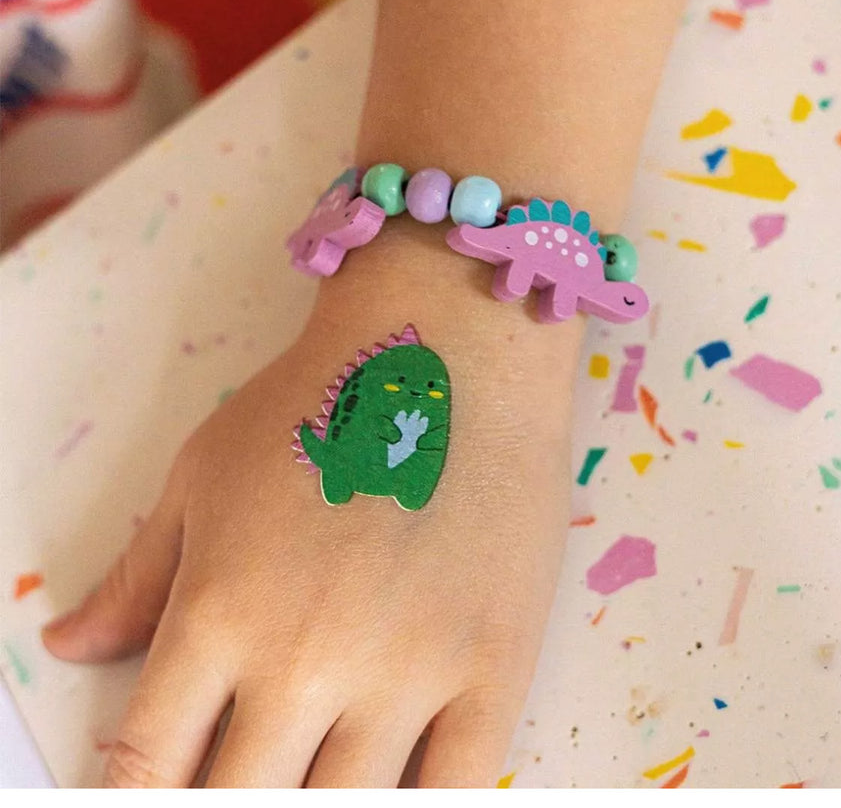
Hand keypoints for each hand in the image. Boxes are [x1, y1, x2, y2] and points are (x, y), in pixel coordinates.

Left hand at [41, 271, 580, 786]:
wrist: (450, 353)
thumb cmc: (319, 402)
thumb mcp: (204, 473)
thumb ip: (138, 576)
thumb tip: (68, 648)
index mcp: (220, 614)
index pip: (146, 769)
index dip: (138, 803)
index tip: (154, 795)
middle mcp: (307, 662)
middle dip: (224, 807)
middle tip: (240, 774)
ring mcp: (410, 672)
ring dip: (315, 807)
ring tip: (312, 770)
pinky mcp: (496, 666)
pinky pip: (456, 791)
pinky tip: (394, 781)